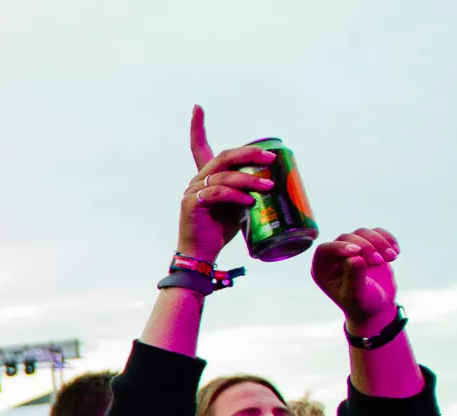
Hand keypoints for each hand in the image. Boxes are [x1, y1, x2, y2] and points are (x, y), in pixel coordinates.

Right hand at [178, 105, 276, 262]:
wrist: (201, 255)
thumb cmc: (220, 230)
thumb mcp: (238, 205)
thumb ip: (246, 189)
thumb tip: (275, 180)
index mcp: (206, 176)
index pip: (198, 146)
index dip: (197, 127)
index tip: (197, 108)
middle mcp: (196, 180)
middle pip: (224, 157)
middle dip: (249, 154)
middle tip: (271, 158)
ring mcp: (192, 191)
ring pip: (224, 175)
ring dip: (250, 179)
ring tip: (269, 186)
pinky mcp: (192, 204)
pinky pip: (217, 193)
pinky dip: (236, 195)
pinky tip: (250, 201)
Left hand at [311, 227, 400, 330]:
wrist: (377, 307)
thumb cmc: (362, 304)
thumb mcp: (357, 295)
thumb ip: (354, 278)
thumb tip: (355, 257)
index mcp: (322, 270)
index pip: (324, 249)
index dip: (339, 247)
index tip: (357, 252)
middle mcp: (333, 258)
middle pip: (346, 238)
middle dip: (366, 247)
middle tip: (380, 262)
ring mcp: (351, 250)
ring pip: (362, 233)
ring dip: (379, 242)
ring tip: (392, 258)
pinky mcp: (368, 246)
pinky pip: (376, 233)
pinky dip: (387, 239)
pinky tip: (395, 253)